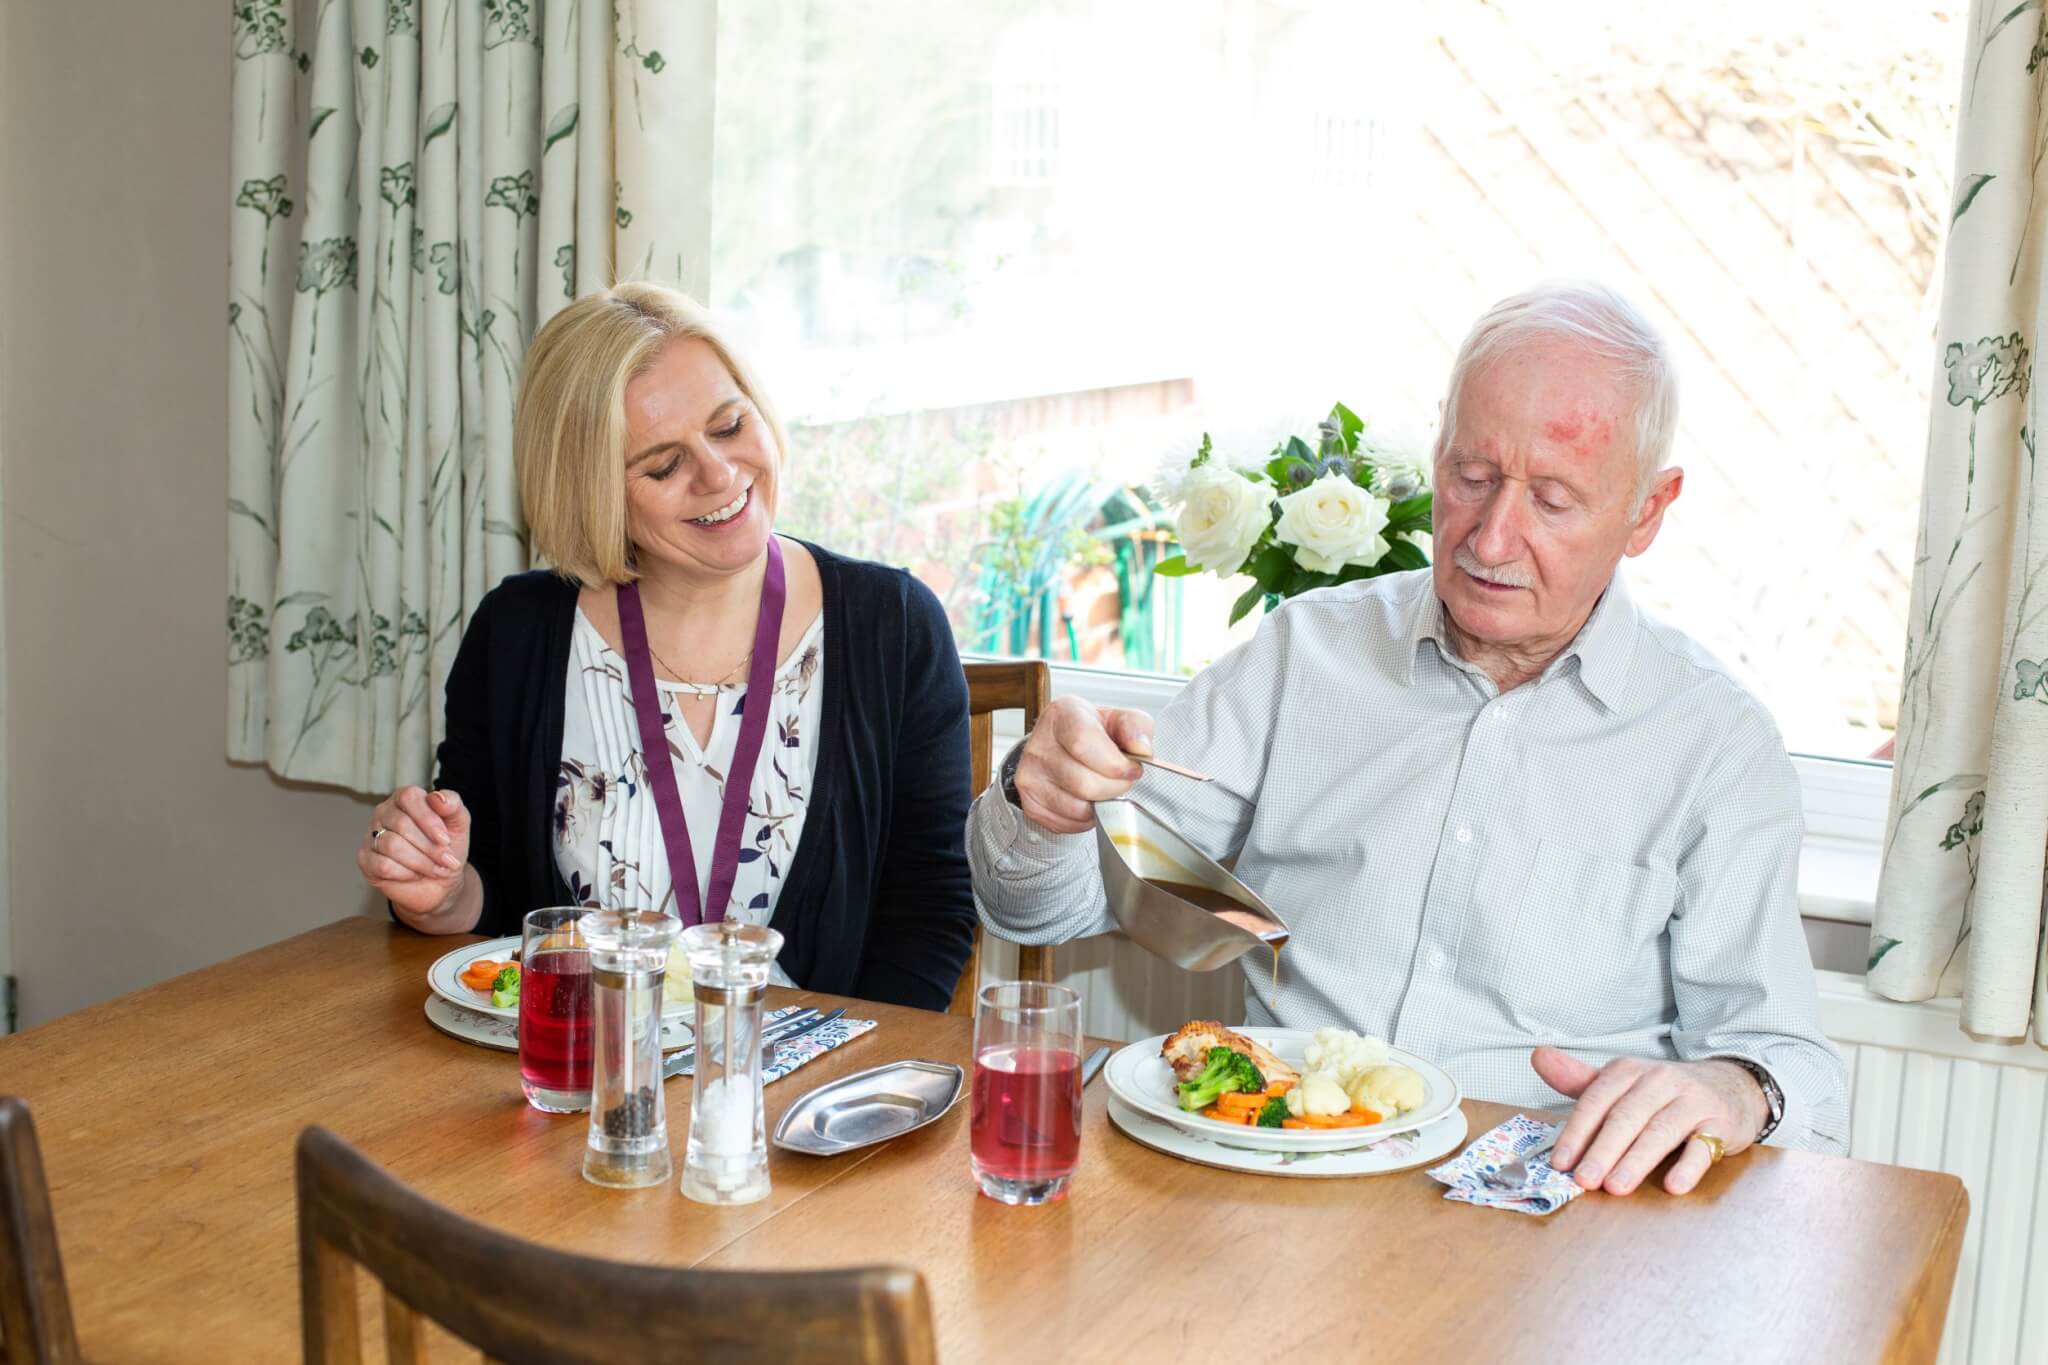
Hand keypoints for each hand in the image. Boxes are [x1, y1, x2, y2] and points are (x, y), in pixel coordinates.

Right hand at [357, 786, 470, 918]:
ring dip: (421, 862)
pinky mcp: (366, 859)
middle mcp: (384, 813)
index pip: (409, 797)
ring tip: (436, 869)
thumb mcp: (459, 824)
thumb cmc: (446, 848)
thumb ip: (453, 804)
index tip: (445, 839)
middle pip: (402, 825)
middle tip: (446, 860)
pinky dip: (406, 873)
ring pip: (392, 846)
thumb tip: (437, 797)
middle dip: (430, 847)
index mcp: (405, 798)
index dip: (428, 819)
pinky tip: (415, 874)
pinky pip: (383, 865)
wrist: (440, 882)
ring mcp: (371, 836)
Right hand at [1010, 697, 1154, 833]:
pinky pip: (1068, 823)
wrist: (1058, 746)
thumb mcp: (1117, 719)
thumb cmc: (1090, 733)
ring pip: (1078, 808)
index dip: (1115, 764)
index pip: (1083, 743)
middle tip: (1121, 781)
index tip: (1131, 769)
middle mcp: (1039, 745)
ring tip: (1103, 788)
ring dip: (1101, 804)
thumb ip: (1136, 726)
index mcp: (1062, 715)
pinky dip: (1086, 818)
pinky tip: (1087, 800)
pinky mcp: (1030, 803)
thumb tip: (1141, 748)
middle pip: (1085, 783)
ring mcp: (1030, 776)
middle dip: (1115, 788)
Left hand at [1532, 1047, 1769, 1195]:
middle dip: (1602, 1150)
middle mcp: (1659, 1081)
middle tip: (1584, 1180)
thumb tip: (1538, 1056)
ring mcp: (1692, 1101)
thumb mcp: (1622, 1083)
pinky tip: (1674, 1185)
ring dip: (1636, 1161)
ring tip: (1616, 1188)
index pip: (1596, 1100)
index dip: (1576, 1132)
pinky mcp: (1720, 1123)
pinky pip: (1703, 1145)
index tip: (1560, 1163)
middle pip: (1626, 1116)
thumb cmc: (1664, 1093)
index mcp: (1629, 1072)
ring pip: (1660, 1131)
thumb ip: (1580, 1080)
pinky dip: (1689, 1166)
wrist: (1731, 1085)